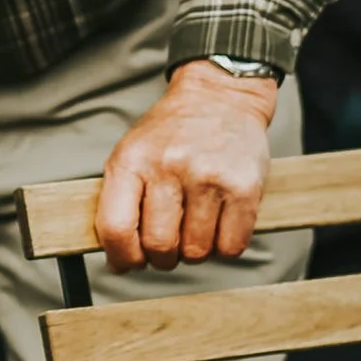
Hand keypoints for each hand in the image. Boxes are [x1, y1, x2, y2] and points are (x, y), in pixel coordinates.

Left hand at [96, 60, 276, 272]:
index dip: (121, 257)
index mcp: (131, 161)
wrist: (220, 97)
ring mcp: (209, 178)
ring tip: (194, 226)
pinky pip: (231, 246)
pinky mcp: (245, 188)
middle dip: (162, 257)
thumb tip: (117, 263)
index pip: (116, 228)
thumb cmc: (170, 134)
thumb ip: (118, 203)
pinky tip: (218, 224)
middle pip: (159, 246)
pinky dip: (223, 246)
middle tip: (168, 245)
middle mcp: (169, 167)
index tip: (128, 261)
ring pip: (197, 252)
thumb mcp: (130, 153)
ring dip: (194, 251)